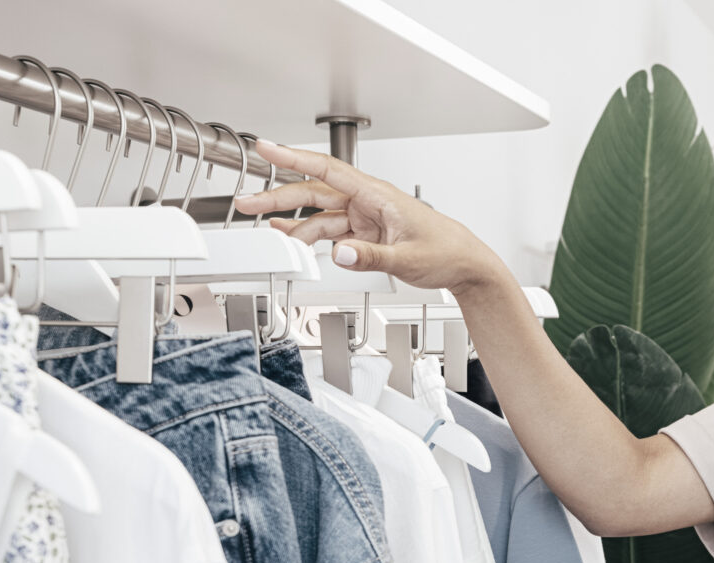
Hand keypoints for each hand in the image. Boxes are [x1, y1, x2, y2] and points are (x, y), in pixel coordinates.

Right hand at [232, 141, 507, 293]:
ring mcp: (365, 217)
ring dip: (292, 223)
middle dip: (279, 197)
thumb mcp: (408, 259)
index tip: (266, 147)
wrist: (466, 265)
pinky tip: (293, 240)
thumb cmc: (447, 252)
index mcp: (378, 196)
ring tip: (266, 232)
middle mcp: (368, 202)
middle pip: (315, 193)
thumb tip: (339, 254)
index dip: (294, 158)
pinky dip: (311, 237)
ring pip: (319, 215)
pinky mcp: (366, 233)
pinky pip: (331, 230)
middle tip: (247, 203)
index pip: (328, 170)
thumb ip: (371, 258)